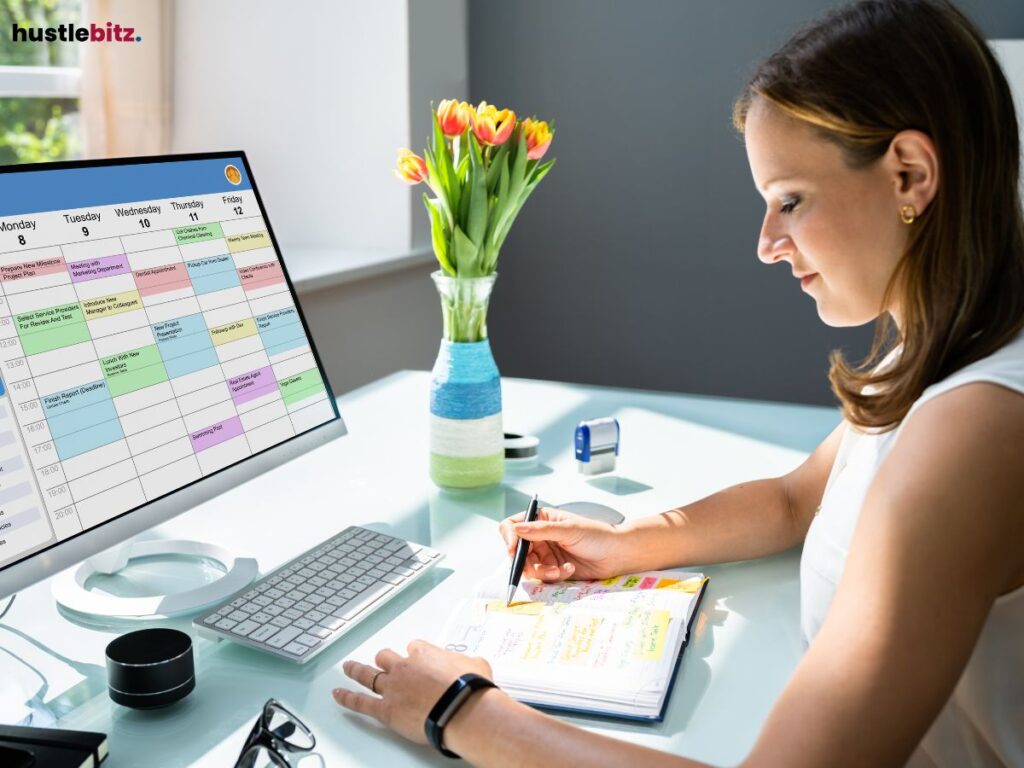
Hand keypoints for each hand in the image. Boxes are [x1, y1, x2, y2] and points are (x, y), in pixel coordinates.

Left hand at [334, 640, 494, 745]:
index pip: (414, 647)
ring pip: (368, 675)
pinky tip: (338, 695)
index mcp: (425, 653)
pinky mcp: (386, 709)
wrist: (461, 708)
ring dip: (356, 670)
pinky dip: (347, 698)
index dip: (415, 654)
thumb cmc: (470, 688)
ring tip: (348, 668)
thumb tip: (475, 665)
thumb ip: (469, 663)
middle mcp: (404, 667)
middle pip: (386, 657)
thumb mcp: (476, 665)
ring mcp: (392, 688)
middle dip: (385, 659)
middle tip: (383, 661)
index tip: (418, 659)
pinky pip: (361, 702)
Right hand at [499, 506, 626, 581]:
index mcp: (541, 519)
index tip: (514, 549)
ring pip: (528, 567)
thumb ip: (541, 530)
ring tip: (559, 570)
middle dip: (524, 561)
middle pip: (516, 551)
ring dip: (542, 571)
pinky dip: (553, 576)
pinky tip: (569, 570)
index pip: (513, 526)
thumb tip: (517, 529)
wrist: (617, 554)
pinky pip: (542, 576)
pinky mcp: (553, 569)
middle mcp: (540, 536)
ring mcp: (546, 553)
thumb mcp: (568, 530)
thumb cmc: (596, 535)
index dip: (510, 538)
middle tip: (534, 568)